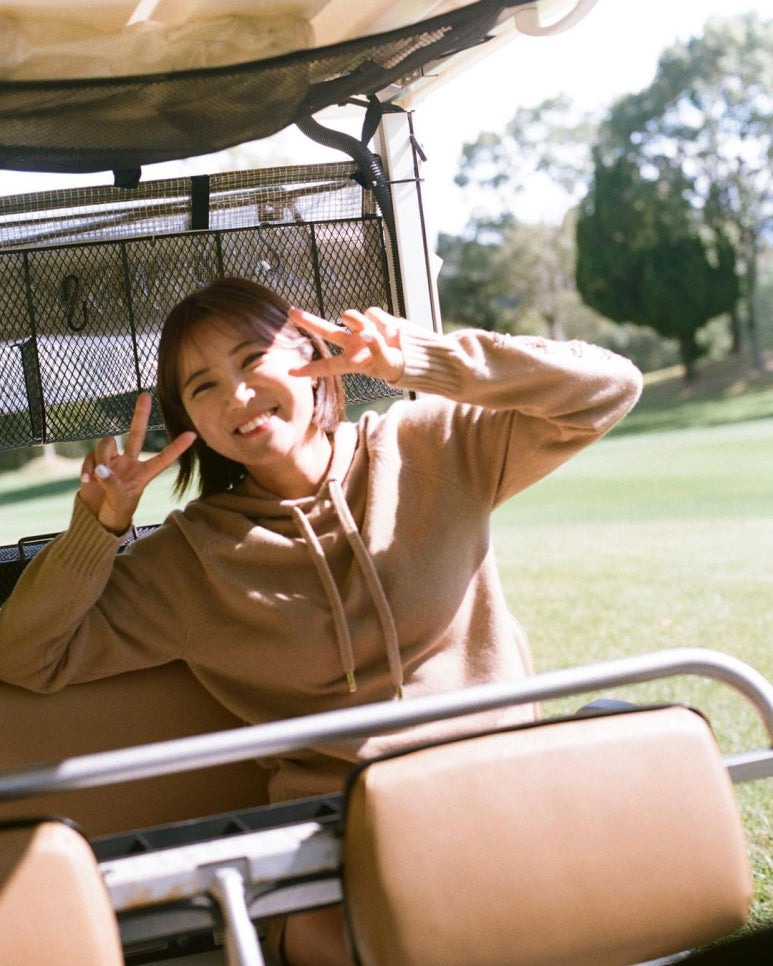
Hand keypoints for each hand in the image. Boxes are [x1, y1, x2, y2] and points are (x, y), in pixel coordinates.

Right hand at [78, 392, 195, 533]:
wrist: (96, 516)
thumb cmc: (116, 511)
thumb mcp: (119, 500)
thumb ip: (111, 484)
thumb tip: (100, 468)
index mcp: (144, 473)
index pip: (164, 458)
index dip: (177, 447)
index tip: (193, 435)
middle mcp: (130, 462)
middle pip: (136, 434)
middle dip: (140, 415)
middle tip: (145, 395)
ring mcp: (112, 461)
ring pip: (107, 444)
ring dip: (99, 458)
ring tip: (95, 478)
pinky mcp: (95, 462)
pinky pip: (90, 457)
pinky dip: (87, 467)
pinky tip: (86, 481)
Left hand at [287, 306, 404, 383]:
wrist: (418, 355)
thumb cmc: (400, 367)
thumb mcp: (386, 365)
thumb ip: (376, 348)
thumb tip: (367, 332)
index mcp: (352, 362)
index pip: (326, 366)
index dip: (308, 370)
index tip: (290, 372)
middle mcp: (354, 344)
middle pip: (327, 331)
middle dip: (309, 321)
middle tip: (292, 312)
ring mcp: (364, 329)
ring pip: (351, 316)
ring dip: (360, 321)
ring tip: (381, 333)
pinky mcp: (376, 318)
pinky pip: (372, 312)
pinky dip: (382, 321)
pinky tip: (394, 332)